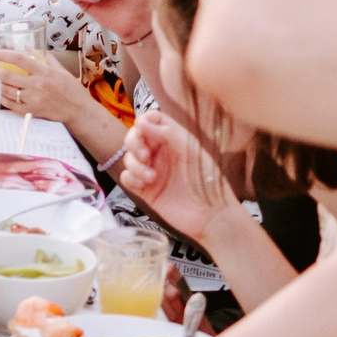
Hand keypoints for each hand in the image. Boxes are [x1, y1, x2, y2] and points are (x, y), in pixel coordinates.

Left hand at [0, 47, 88, 127]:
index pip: (20, 60)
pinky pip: (11, 105)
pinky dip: (3, 99)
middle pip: (9, 76)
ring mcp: (33, 100)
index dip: (5, 55)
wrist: (78, 110)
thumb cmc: (71, 90)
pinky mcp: (31, 112)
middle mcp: (37, 86)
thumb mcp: (61, 70)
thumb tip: (31, 48)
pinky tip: (1, 94)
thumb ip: (46, 59)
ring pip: (8, 91)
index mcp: (44, 72)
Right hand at [118, 108, 227, 242]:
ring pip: (128, 158)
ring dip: (136, 166)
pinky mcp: (145, 190)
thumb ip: (169, 134)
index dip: (143, 121)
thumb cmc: (208, 181)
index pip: (151, 120)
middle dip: (134, 144)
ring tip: (152, 178)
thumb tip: (142, 123)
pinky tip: (144, 185)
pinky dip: (131, 178)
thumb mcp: (192, 152)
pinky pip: (126, 178)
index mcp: (173, 140)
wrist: (210, 216)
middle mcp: (160, 153)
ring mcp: (151, 171)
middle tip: (146, 156)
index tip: (143, 129)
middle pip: (134, 137)